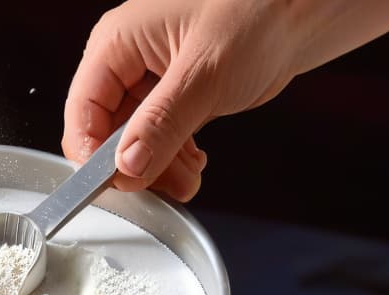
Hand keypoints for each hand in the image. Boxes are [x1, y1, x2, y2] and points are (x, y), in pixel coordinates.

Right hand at [62, 0, 299, 200]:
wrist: (305, 10)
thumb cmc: (259, 12)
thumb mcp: (205, 74)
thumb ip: (162, 124)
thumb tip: (126, 165)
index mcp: (118, 42)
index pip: (82, 109)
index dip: (93, 152)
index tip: (116, 184)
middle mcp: (128, 61)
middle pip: (107, 132)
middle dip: (135, 165)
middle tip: (163, 183)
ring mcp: (151, 80)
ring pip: (134, 143)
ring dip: (158, 168)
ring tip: (187, 176)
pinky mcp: (175, 96)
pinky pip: (159, 139)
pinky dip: (173, 159)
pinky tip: (193, 163)